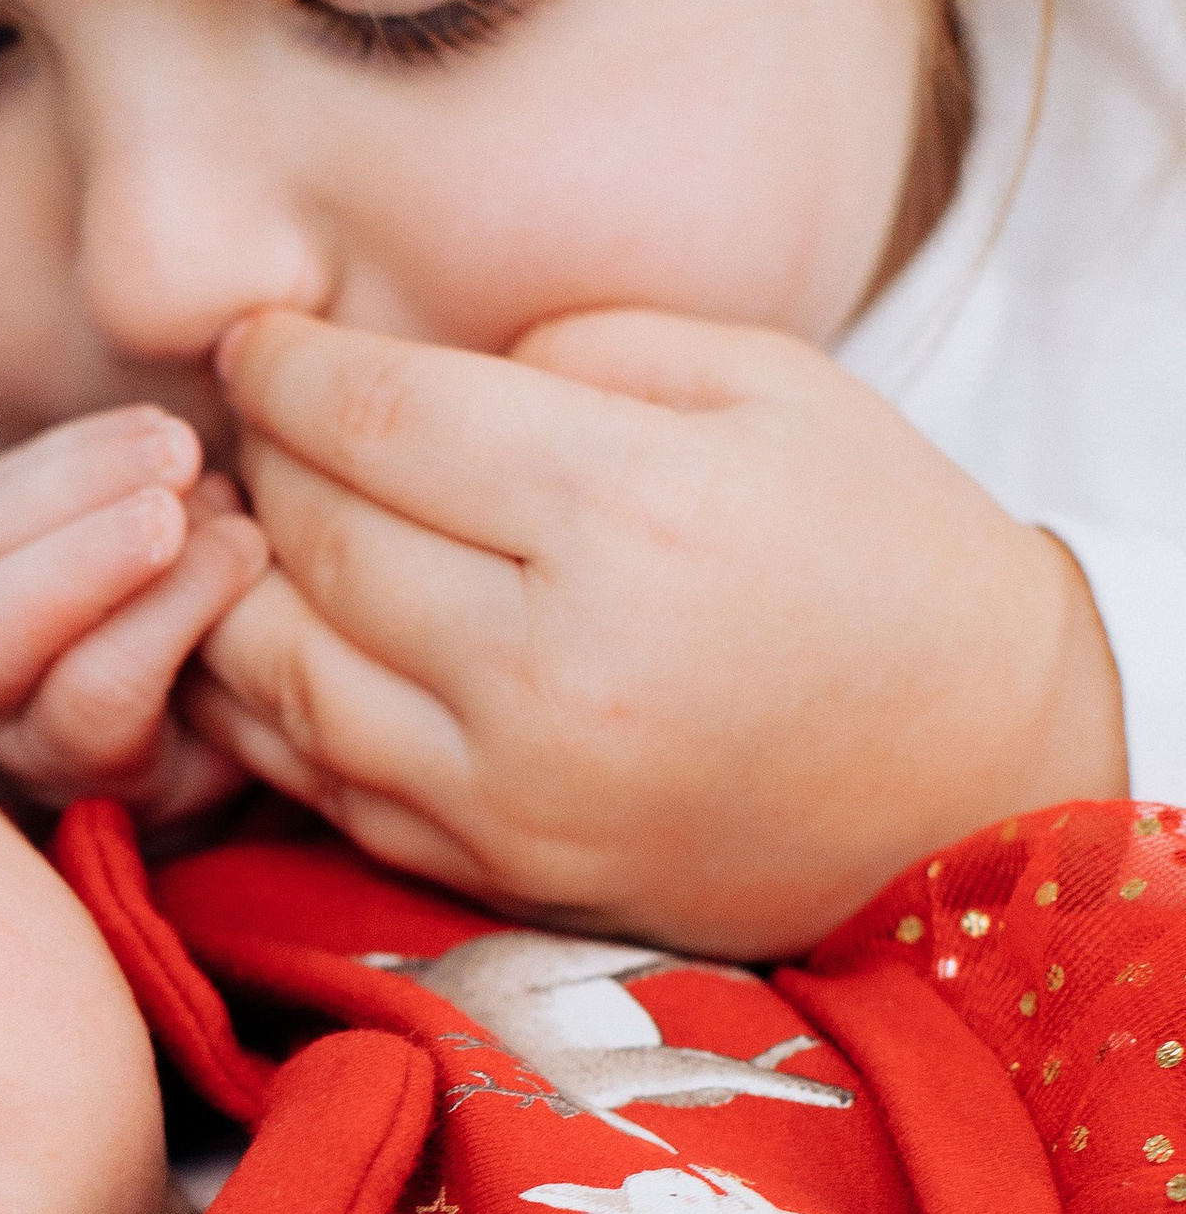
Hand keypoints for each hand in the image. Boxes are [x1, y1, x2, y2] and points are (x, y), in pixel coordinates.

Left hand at [0, 406, 270, 822]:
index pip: (93, 698)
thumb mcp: (258, 729)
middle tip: (176, 504)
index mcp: (74, 767)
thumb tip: (243, 548)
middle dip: (86, 557)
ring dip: (76, 483)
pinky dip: (69, 450)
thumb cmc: (234, 719)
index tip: (245, 549)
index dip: (165, 618)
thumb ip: (256, 664)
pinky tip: (152, 427)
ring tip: (176, 445)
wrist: (170, 699)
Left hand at [185, 307, 1127, 955]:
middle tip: (263, 425)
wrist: (975, 774)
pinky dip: (272, 707)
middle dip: (263, 463)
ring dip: (237, 590)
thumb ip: (571, 347)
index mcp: (628, 511)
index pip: (376, 416)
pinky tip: (287, 640)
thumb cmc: (877, 549)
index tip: (256, 341)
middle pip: (318, 535)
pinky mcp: (502, 872)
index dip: (284, 367)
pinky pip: (322, 781)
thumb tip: (401, 369)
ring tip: (252, 530)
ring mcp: (517, 788)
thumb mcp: (764, 382)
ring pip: (284, 671)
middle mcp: (555, 663)